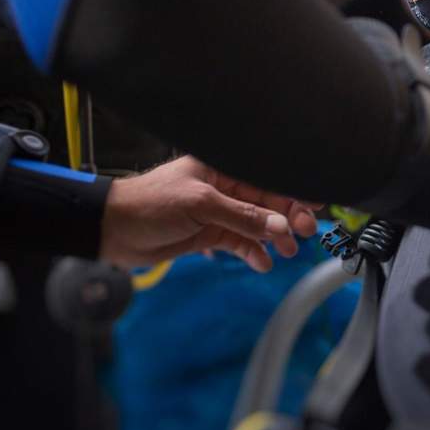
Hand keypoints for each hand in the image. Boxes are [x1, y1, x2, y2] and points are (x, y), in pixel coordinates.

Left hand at [99, 156, 317, 270]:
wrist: (113, 230)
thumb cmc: (151, 204)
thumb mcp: (201, 205)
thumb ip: (243, 216)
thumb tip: (280, 226)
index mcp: (221, 167)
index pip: (265, 177)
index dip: (292, 190)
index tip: (316, 205)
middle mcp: (223, 187)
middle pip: (266, 202)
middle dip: (287, 217)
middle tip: (305, 233)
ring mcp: (217, 211)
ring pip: (256, 223)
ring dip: (272, 237)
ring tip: (287, 252)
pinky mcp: (209, 233)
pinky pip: (239, 242)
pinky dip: (252, 252)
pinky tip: (261, 263)